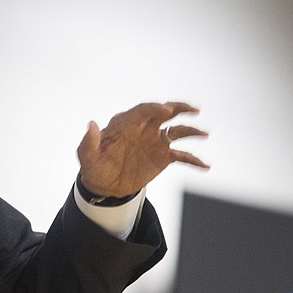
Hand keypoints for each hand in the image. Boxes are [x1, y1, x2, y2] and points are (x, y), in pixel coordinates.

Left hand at [77, 102, 208, 197]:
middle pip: (164, 113)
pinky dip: (194, 159)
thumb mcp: (87, 155)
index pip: (142, 111)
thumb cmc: (94, 165)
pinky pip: (182, 155)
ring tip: (204, 133)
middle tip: (192, 109)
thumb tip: (91, 124)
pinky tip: (205, 165)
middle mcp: (143, 128)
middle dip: (178, 108)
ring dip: (191, 130)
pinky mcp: (163, 157)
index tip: (166, 110)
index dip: (154, 108)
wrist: (105, 185)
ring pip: (177, 131)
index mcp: (125, 123)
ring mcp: (155, 141)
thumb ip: (90, 141)